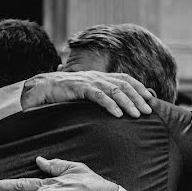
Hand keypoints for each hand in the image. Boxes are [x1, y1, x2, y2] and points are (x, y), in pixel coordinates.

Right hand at [21, 71, 153, 117]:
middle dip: (138, 97)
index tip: (150, 98)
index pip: (125, 79)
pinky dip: (110, 104)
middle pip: (124, 85)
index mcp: (100, 76)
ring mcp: (89, 81)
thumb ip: (99, 95)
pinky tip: (118, 114)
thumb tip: (113, 105)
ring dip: (128, 102)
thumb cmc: (62, 93)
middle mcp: (97, 76)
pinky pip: (99, 96)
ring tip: (137, 114)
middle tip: (148, 110)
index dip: (139, 87)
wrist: (42, 87)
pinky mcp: (80, 88)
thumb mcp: (85, 92)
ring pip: (115, 90)